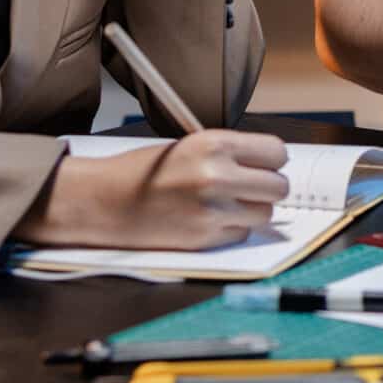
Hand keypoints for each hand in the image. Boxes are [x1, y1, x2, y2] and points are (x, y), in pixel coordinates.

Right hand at [16, 130, 290, 250]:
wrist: (104, 201)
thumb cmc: (143, 171)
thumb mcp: (189, 145)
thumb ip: (229, 153)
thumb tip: (268, 166)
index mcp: (214, 143)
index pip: (276, 152)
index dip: (272, 160)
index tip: (264, 165)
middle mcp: (217, 175)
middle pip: (279, 187)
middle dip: (268, 188)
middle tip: (250, 188)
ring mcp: (212, 210)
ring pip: (265, 214)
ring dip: (252, 211)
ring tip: (228, 205)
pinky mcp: (204, 238)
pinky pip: (241, 234)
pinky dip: (232, 230)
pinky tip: (209, 220)